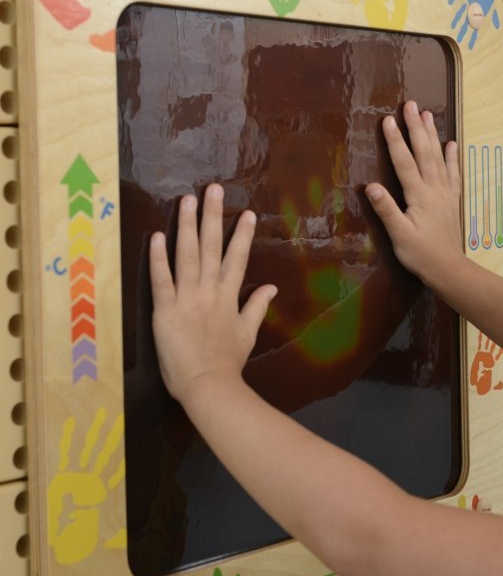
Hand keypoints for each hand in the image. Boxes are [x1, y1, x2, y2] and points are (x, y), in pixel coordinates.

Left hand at [149, 184, 276, 403]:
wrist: (209, 385)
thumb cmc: (228, 361)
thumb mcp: (248, 333)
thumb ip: (257, 306)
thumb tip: (272, 286)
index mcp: (229, 296)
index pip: (237, 258)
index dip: (242, 234)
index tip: (248, 212)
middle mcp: (210, 290)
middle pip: (211, 247)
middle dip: (213, 216)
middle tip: (213, 189)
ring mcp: (187, 298)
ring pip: (187, 255)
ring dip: (187, 226)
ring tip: (187, 200)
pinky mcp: (166, 310)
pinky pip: (162, 279)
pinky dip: (159, 257)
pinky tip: (157, 235)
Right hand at [365, 100, 462, 286]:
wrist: (449, 268)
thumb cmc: (420, 254)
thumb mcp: (399, 235)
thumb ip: (386, 209)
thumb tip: (370, 186)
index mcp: (418, 196)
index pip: (404, 162)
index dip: (394, 140)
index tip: (387, 119)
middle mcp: (434, 189)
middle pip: (424, 152)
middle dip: (416, 127)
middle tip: (410, 104)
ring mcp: (445, 193)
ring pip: (439, 157)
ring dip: (432, 135)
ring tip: (427, 115)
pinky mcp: (452, 200)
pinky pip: (453, 173)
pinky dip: (452, 157)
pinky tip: (451, 144)